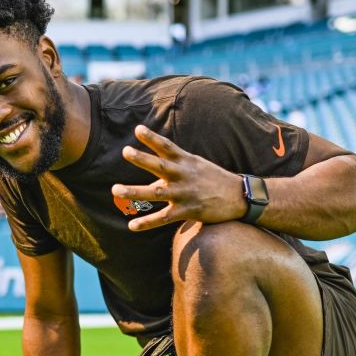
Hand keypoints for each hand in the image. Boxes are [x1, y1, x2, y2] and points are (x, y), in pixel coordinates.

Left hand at [111, 125, 244, 231]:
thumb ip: (174, 170)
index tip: (137, 129)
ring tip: (115, 190)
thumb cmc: (214, 180)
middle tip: (125, 151)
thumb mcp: (196, 167)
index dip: (152, 138)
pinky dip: (147, 222)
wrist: (240, 197)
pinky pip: (163, 218)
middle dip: (142, 158)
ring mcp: (185, 193)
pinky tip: (131, 225)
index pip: (167, 146)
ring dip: (135, 191)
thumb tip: (152, 181)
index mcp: (186, 162)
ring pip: (156, 193)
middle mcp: (184, 175)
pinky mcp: (188, 211)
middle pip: (160, 165)